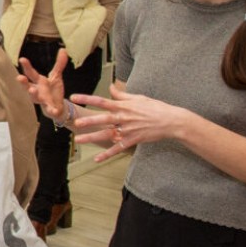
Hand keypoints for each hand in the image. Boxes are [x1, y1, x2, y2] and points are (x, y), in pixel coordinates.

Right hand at [16, 49, 68, 120]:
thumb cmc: (53, 91)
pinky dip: (52, 110)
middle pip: (27, 86)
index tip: (22, 59)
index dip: (26, 66)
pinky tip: (54, 110)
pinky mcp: (49, 109)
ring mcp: (42, 100)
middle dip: (23, 82)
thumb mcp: (56, 76)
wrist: (58, 107)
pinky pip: (50, 110)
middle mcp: (37, 91)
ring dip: (33, 94)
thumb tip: (63, 49)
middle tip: (19, 77)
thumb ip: (59, 64)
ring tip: (32, 90)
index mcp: (38, 82)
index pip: (31, 73)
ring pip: (35, 98)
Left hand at [69, 86, 186, 163]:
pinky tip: (96, 159)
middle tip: (77, 123)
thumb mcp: (138, 97)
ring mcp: (128, 130)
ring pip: (107, 135)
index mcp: (123, 106)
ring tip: (78, 140)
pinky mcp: (133, 140)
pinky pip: (118, 148)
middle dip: (90, 121)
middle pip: (103, 119)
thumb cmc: (155, 107)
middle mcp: (124, 118)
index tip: (74, 97)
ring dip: (92, 138)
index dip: (87, 98)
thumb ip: (122, 94)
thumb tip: (110, 87)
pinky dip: (107, 154)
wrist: (171, 121)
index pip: (102, 100)